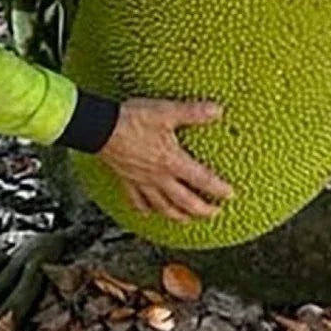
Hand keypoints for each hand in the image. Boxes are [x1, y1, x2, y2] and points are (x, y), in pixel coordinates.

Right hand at [96, 99, 233, 222]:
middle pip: (184, 201)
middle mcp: (158, 177)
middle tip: (214, 214)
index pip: (201, 180)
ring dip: (177, 215)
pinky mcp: (126, 180)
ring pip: (162, 206)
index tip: (230, 196)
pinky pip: (136, 200)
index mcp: (172, 162)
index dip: (218, 189)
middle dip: (201, 210)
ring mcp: (141, 181)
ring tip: (186, 220)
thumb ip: (193, 112)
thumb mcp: (167, 112)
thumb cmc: (132, 120)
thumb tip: (216, 110)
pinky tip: (146, 213)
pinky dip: (143, 209)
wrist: (100, 128)